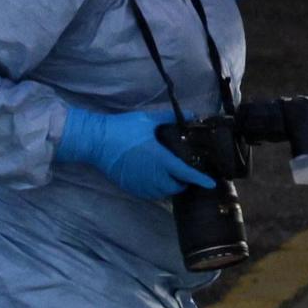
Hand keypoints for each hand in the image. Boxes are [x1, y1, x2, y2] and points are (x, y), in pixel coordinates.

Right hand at [54, 104, 213, 198]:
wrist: (95, 141)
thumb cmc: (122, 128)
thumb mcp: (147, 119)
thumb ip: (170, 118)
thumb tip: (192, 114)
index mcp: (159, 158)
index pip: (185, 173)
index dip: (200, 179)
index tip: (212, 184)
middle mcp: (152, 175)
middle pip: (176, 187)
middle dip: (183, 182)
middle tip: (184, 172)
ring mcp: (140, 183)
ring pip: (163, 193)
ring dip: (169, 187)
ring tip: (170, 176)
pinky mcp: (130, 187)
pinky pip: (149, 194)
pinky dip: (156, 190)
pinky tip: (155, 179)